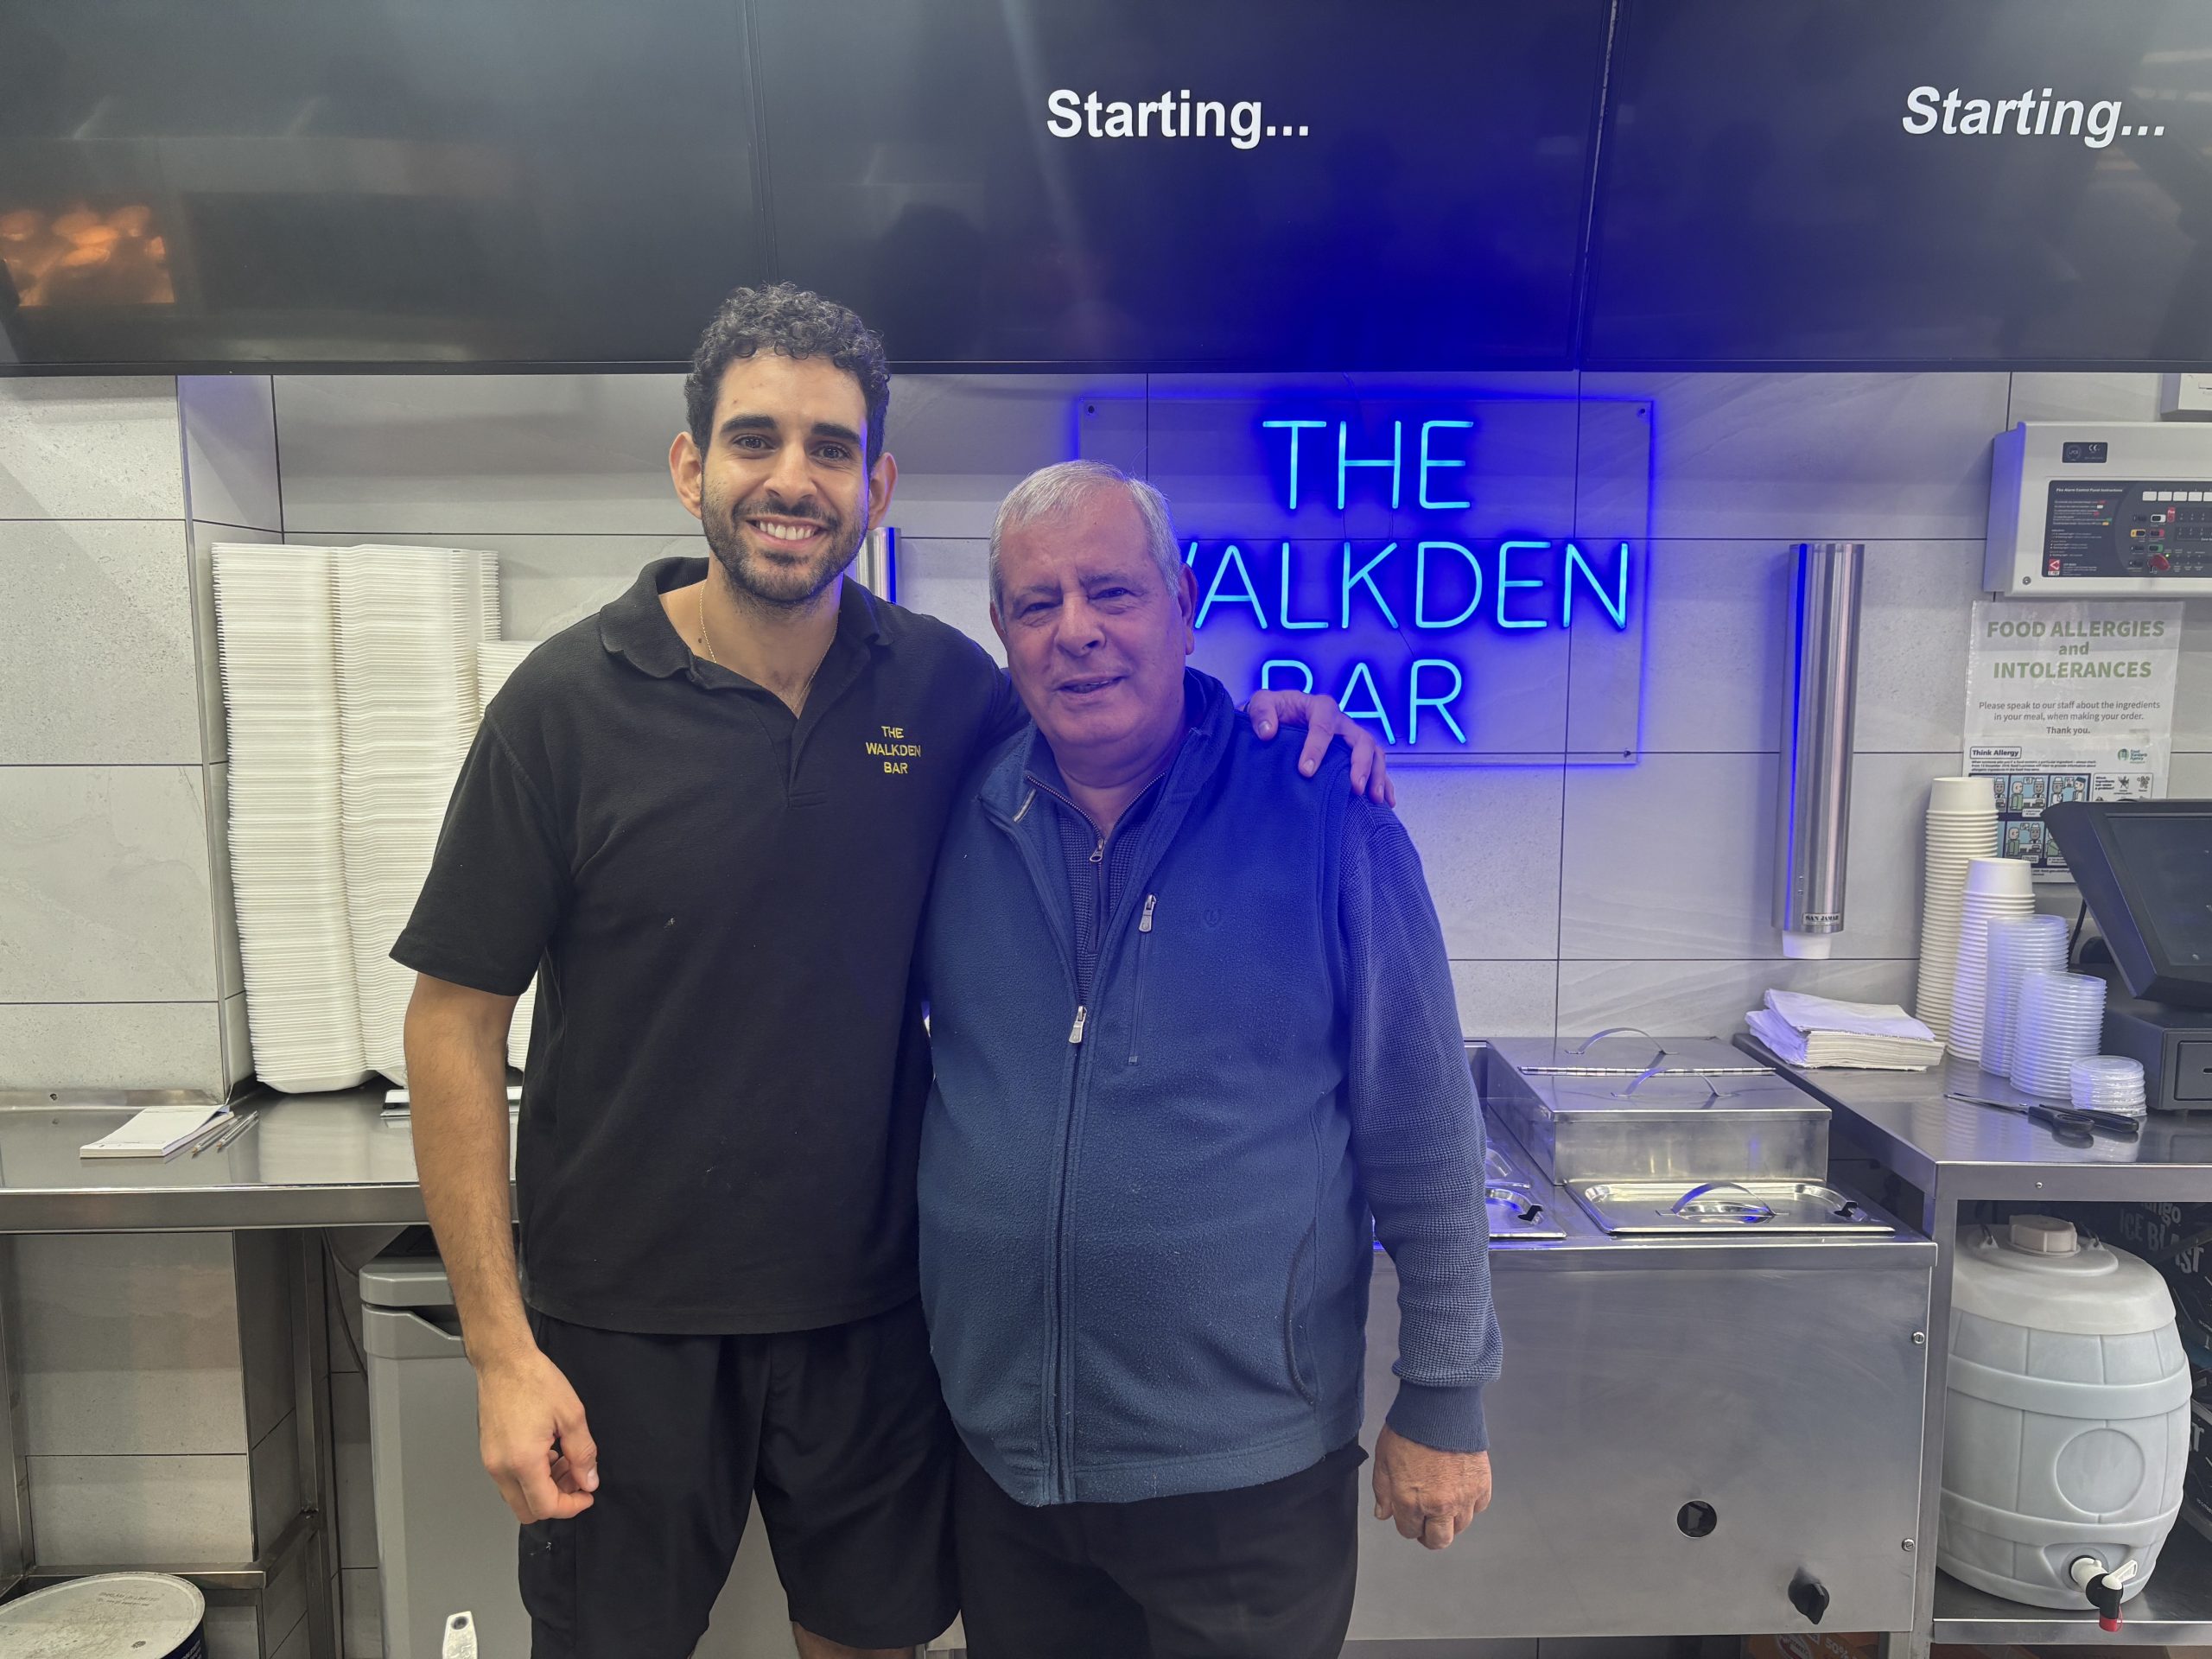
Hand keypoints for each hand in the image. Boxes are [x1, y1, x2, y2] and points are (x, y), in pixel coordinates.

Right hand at [476, 1346, 599, 1522]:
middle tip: (576, 1479)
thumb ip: (583, 1454)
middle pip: (528, 1510)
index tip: (588, 1494)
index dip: (571, 1507)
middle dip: (556, 1502)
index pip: (546, 1507)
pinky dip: (530, 1478)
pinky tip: (547, 1453)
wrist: (503, 1361)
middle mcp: (501, 1468)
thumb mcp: (572, 1415)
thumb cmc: (534, 1381)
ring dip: (543, 1489)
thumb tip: (589, 1481)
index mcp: (523, 1461)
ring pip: (517, 1497)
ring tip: (565, 1461)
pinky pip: (509, 1480)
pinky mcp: (488, 1453)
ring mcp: (490, 1462)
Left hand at [1245, 690, 1395, 805]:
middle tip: (1355, 787)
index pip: (1323, 726)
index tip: (1305, 771)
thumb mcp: (1262, 702)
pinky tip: (1385, 802)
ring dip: (1376, 775)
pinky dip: (1383, 782)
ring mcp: (1351, 737)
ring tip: (1374, 798)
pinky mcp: (1354, 752)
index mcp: (1320, 707)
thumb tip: (1267, 732)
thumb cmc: (1274, 710)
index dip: (1316, 748)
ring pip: (1373, 752)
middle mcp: (1342, 721)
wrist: (1280, 717)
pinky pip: (1375, 765)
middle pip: (1360, 739)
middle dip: (1360, 764)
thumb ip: (1261, 712)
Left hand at [1372, 1425, 1490, 1549]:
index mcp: (1411, 1501)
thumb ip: (1383, 1491)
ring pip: (1460, 1526)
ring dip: (1450, 1519)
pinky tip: (1460, 1490)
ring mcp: (1463, 1497)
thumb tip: (1384, 1513)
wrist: (1439, 1407)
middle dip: (1430, 1535)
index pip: (1409, 1531)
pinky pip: (1478, 1507)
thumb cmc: (1410, 1428)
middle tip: (1427, 1522)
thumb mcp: (1384, 1460)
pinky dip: (1470, 1503)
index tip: (1407, 1515)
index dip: (1406, 1524)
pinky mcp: (1482, 1485)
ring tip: (1443, 1502)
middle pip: (1439, 1540)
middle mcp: (1439, 1505)